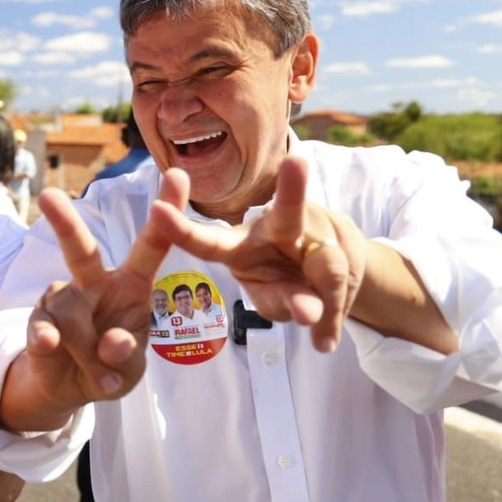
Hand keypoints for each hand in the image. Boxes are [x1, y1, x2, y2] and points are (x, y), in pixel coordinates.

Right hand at [20, 169, 188, 411]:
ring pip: (69, 313)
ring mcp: (63, 299)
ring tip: (101, 376)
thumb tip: (110, 344)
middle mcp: (95, 283)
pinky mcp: (38, 320)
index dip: (166, 211)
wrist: (68, 388)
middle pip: (81, 250)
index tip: (176, 174)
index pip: (152, 246)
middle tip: (48, 196)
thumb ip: (126, 355)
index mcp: (132, 285)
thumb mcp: (129, 368)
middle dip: (65, 222)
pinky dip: (49, 344)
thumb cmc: (111, 365)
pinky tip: (50, 348)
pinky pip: (43, 328)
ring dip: (88, 352)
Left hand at [151, 155, 366, 352]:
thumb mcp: (274, 298)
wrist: (335, 272)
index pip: (207, 240)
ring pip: (327, 266)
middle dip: (292, 188)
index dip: (180, 228)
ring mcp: (316, 234)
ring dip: (325, 299)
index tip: (155, 209)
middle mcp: (277, 229)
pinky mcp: (343, 243)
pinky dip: (335, 315)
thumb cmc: (284, 282)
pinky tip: (325, 339)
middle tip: (297, 162)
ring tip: (316, 334)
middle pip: (289, 211)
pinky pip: (345, 283)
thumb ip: (284, 303)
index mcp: (239, 245)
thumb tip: (309, 312)